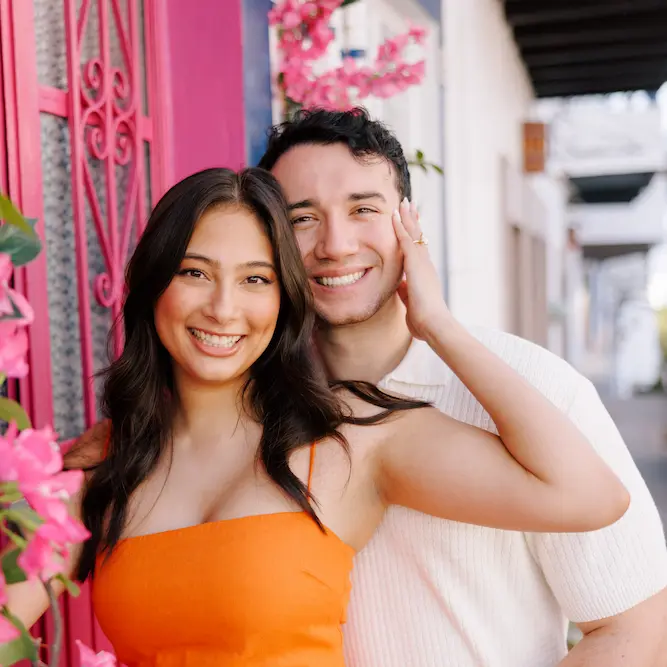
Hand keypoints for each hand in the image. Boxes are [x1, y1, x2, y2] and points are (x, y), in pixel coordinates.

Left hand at [392, 198, 452, 340]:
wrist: (434, 324)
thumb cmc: (425, 321)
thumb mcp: (412, 304)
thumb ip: (406, 293)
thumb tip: (399, 286)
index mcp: (425, 275)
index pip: (418, 250)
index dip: (414, 236)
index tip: (411, 223)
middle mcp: (426, 265)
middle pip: (419, 237)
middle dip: (413, 220)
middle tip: (410, 204)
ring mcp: (422, 263)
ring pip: (415, 234)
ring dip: (408, 217)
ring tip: (404, 201)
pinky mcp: (416, 264)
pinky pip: (406, 240)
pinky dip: (401, 226)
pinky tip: (395, 215)